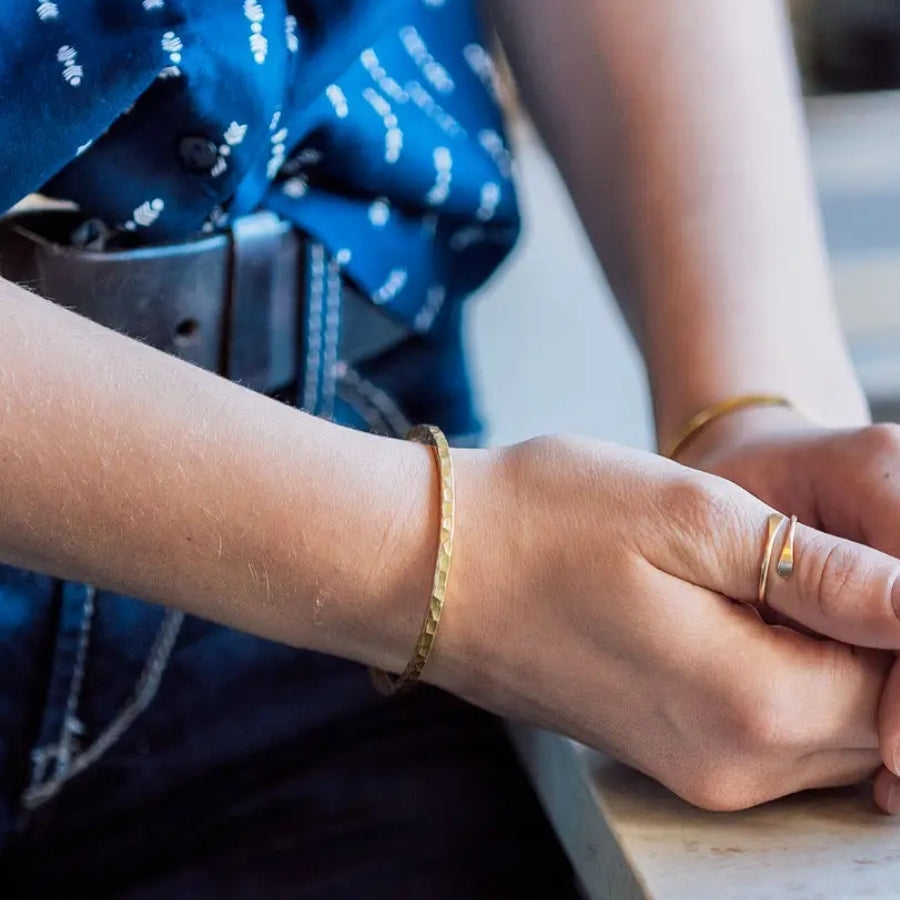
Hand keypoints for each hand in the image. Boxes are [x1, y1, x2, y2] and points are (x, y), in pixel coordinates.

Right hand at [427, 435, 899, 810]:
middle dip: (877, 642)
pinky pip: (768, 730)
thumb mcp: (689, 515)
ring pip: (825, 729)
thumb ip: (820, 570)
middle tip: (827, 554)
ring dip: (834, 657)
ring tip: (785, 572)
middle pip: (871, 718)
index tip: (865, 552)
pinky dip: (786, 675)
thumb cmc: (545, 523)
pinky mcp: (665, 751)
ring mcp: (695, 768)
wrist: (430, 567)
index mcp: (751, 701)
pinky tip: (742, 608)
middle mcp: (732, 762)